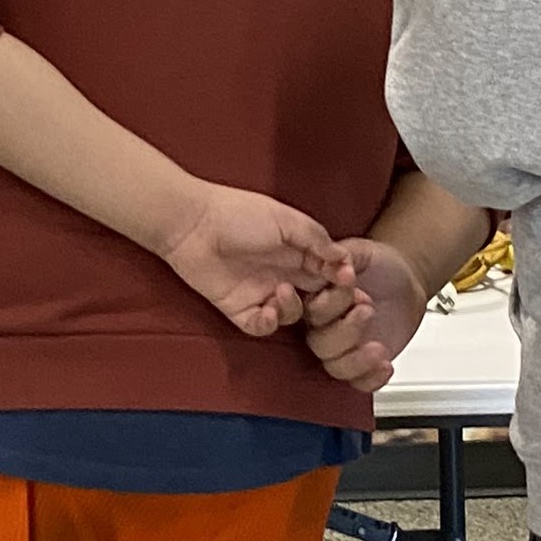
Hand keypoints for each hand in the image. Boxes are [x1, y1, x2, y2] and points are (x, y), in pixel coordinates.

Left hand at [154, 185, 345, 337]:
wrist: (191, 224)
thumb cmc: (238, 213)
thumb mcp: (286, 220)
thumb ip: (316, 239)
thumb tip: (345, 259)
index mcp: (296, 252)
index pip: (329, 272)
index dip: (341, 280)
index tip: (349, 280)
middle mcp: (282, 274)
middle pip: (315, 298)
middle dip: (328, 303)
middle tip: (330, 301)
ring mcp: (260, 292)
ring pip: (291, 315)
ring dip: (292, 308)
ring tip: (281, 291)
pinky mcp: (238, 308)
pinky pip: (261, 326)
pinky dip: (269, 323)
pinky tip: (268, 309)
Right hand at [303, 236, 431, 392]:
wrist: (405, 278)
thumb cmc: (378, 264)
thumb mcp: (359, 252)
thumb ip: (343, 255)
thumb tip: (334, 259)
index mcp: (314, 301)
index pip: (308, 313)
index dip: (325, 306)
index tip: (347, 290)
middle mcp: (323, 327)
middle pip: (319, 343)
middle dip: (344, 330)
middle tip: (367, 309)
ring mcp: (343, 348)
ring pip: (336, 366)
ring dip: (356, 360)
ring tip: (378, 347)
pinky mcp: (363, 363)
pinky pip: (359, 382)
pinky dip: (371, 379)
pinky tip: (385, 366)